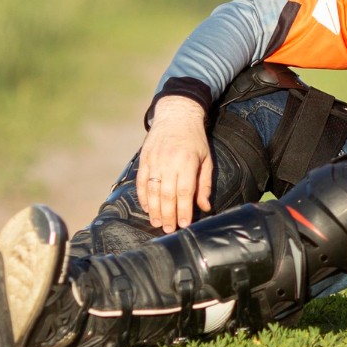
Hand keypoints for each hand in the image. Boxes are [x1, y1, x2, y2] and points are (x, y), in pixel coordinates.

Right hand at [136, 96, 212, 233]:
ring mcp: (154, 160)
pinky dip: (142, 197)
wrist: (176, 116)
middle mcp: (169, 162)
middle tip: (169, 230)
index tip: (184, 224)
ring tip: (157, 223)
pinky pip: (141, 182)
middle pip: (167, 194)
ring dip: (154, 210)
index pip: (185, 192)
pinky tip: (146, 208)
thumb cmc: (195, 140)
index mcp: (187, 162)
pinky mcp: (144, 159)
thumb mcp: (206, 159)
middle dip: (168, 215)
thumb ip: (205, 184)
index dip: (184, 210)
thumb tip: (205, 207)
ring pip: (152, 190)